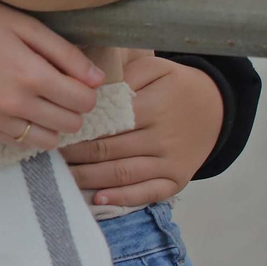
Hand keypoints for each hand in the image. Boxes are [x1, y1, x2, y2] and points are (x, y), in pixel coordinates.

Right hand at [0, 0, 105, 148]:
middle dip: (73, 106)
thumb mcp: (26, 25)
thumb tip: (97, 80)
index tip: (73, 76)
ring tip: (41, 99)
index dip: (86, 88)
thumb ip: (66, 54)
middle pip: (72, 123)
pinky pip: (21, 144)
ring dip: (54, 122)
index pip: (84, 100)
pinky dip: (30, 131)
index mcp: (30, 74)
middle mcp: (14, 103)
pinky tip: (21, 108)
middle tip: (57, 84)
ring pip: (50, 140)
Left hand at [60, 55, 223, 207]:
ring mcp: (170, 163)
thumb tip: (88, 83)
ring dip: (89, 177)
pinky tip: (98, 198)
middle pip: (108, 150)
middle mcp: (161, 138)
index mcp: (152, 108)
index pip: (106, 122)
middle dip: (74, 154)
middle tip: (48, 153)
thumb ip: (123, 73)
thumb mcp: (154, 67)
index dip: (77, 127)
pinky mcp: (177, 180)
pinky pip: (147, 193)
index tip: (53, 128)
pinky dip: (122, 198)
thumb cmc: (176, 85)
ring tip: (62, 175)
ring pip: (122, 174)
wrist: (217, 108)